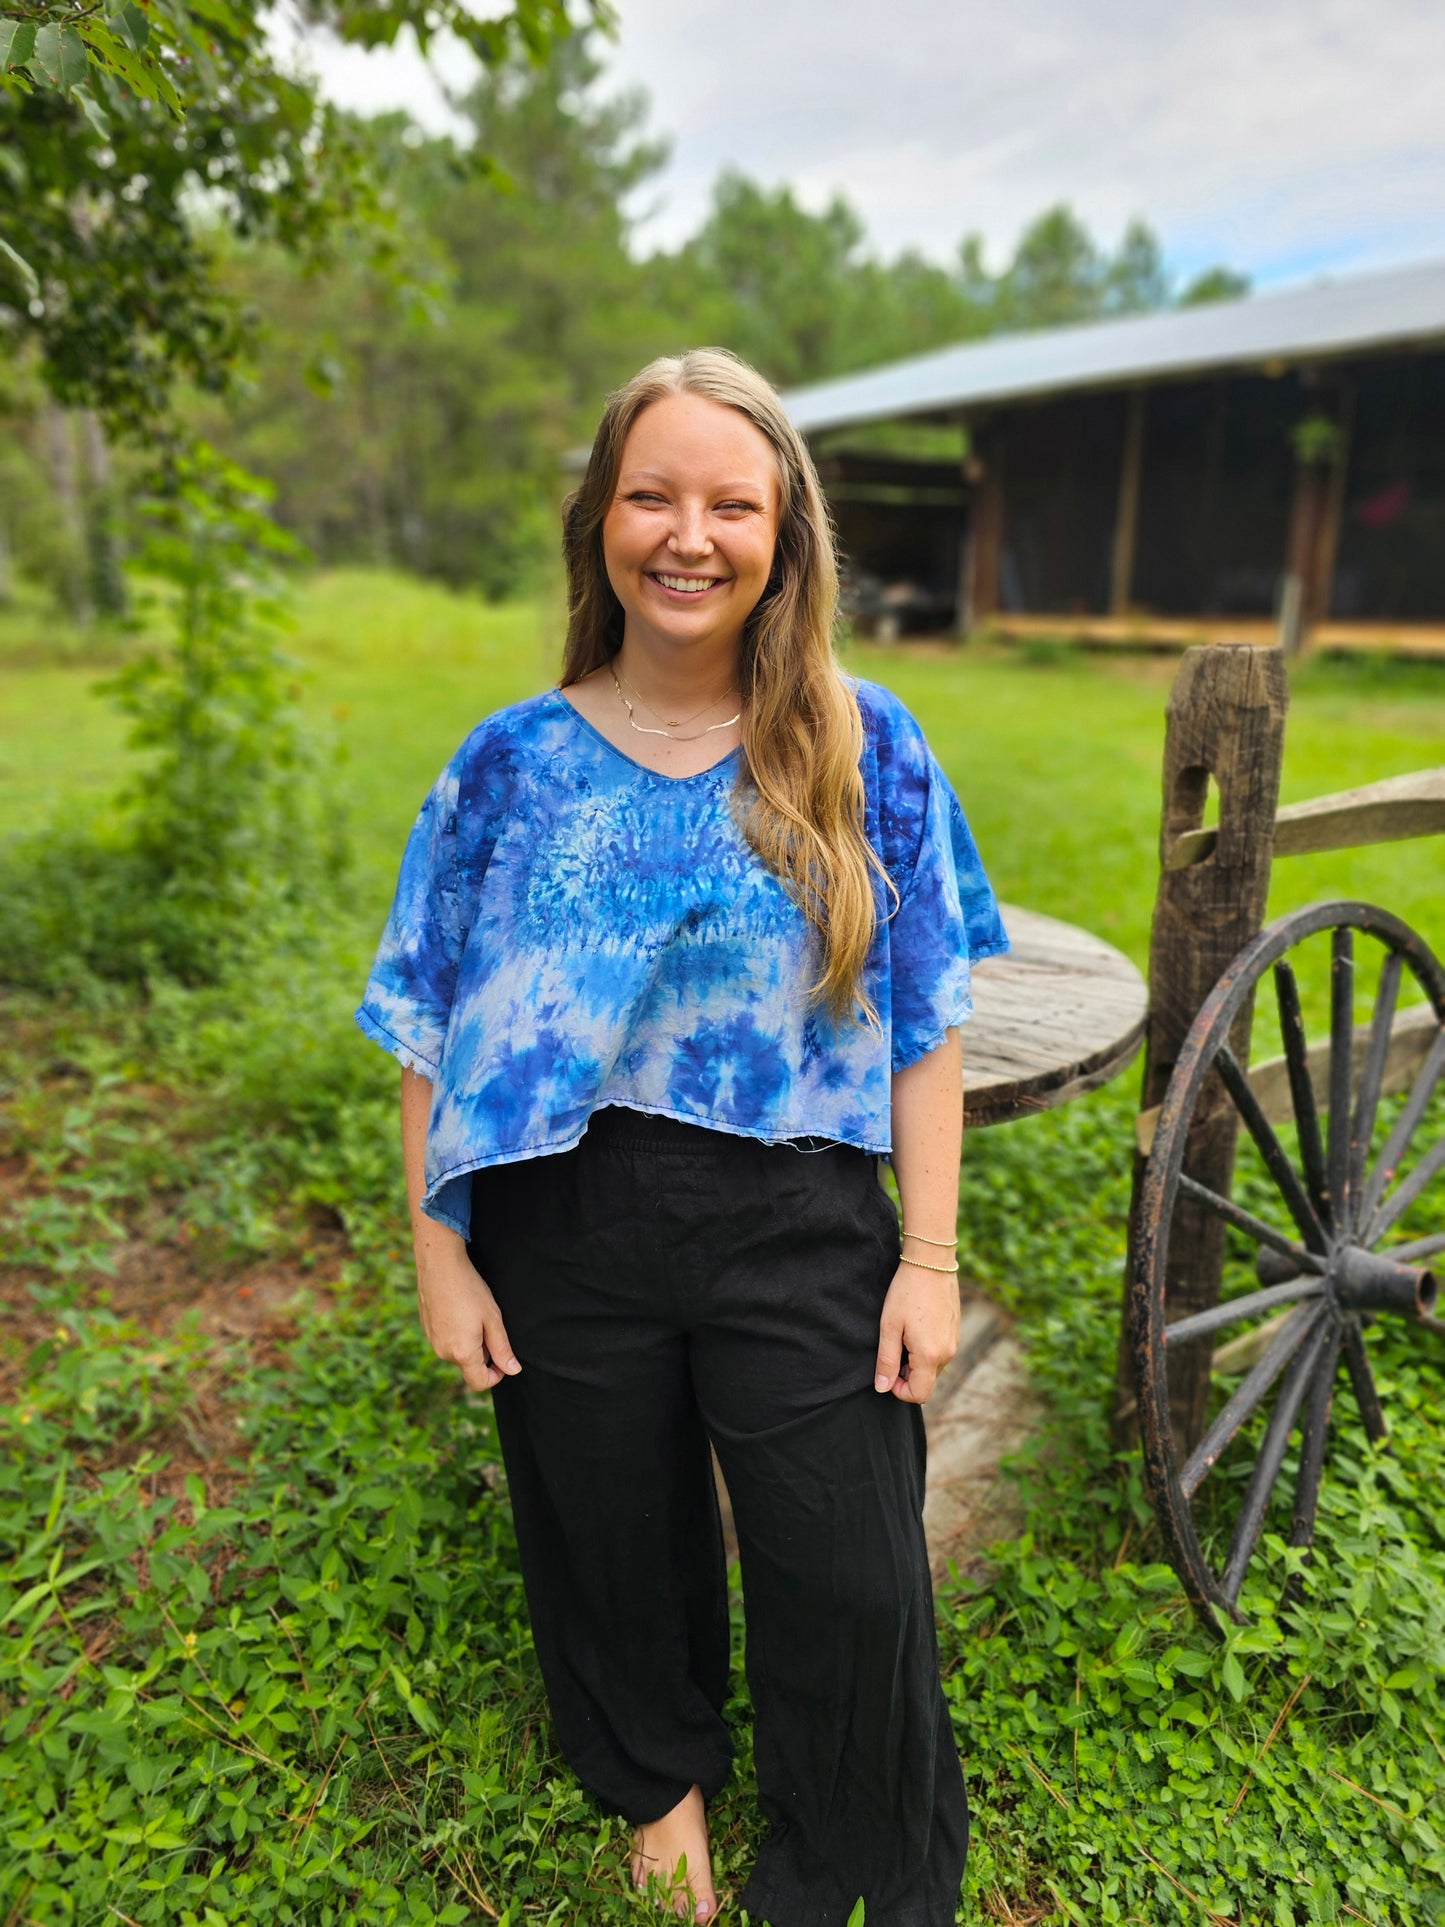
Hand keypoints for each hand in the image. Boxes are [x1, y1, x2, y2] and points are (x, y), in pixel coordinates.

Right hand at [414, 1244, 521, 1391]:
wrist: (439, 1265)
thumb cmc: (469, 1290)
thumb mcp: (493, 1319)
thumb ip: (503, 1349)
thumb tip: (513, 1370)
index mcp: (462, 1353)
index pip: (479, 1382)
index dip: (496, 1376)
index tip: (503, 1358)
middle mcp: (443, 1352)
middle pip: (469, 1365)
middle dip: (484, 1352)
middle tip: (489, 1324)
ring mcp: (432, 1341)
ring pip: (458, 1352)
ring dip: (470, 1342)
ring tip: (473, 1314)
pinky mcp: (427, 1329)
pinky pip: (446, 1340)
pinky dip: (456, 1332)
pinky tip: (460, 1310)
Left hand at [874, 1261, 958, 1403]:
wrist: (931, 1263)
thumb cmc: (907, 1293)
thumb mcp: (889, 1326)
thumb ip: (886, 1361)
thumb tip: (882, 1387)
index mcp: (930, 1356)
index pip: (919, 1395)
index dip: (900, 1390)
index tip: (887, 1370)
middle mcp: (948, 1354)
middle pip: (926, 1382)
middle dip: (907, 1374)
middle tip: (893, 1346)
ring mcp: (955, 1343)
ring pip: (933, 1368)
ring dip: (916, 1361)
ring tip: (903, 1334)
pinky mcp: (956, 1332)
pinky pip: (940, 1352)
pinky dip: (926, 1349)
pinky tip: (916, 1326)